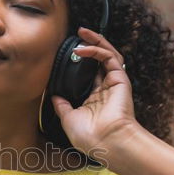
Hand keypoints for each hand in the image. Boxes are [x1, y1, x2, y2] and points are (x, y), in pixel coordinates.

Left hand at [50, 27, 138, 158]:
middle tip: (78, 34)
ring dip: (96, 41)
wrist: (107, 142)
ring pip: (107, 55)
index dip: (80, 63)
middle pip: (99, 61)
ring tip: (83, 32)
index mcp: (94, 99)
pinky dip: (96, 50)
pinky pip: (109, 58)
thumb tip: (53, 95)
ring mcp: (113, 84)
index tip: (67, 55)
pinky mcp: (120, 80)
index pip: (88, 74)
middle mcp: (105, 90)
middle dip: (90, 45)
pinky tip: (82, 49)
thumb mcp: (68, 119)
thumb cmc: (90, 137)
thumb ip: (62, 106)